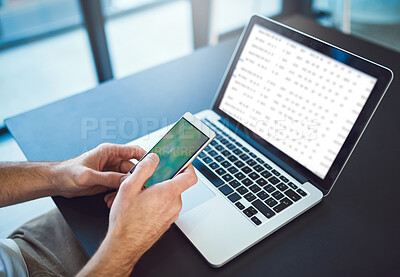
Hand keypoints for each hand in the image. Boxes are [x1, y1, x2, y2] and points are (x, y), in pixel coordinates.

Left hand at [54, 143, 145, 197]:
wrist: (57, 182)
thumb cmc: (68, 173)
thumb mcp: (87, 176)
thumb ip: (107, 178)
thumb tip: (125, 181)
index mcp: (109, 151)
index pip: (134, 151)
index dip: (145, 157)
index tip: (154, 166)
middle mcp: (112, 160)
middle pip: (132, 167)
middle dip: (134, 179)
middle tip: (136, 189)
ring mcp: (111, 171)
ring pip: (127, 179)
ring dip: (125, 189)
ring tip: (118, 198)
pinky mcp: (108, 180)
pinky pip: (120, 186)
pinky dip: (118, 194)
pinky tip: (111, 199)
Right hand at [77, 153, 197, 275]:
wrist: (124, 246)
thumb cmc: (126, 222)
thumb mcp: (129, 188)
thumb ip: (144, 169)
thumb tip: (154, 159)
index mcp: (168, 194)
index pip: (190, 176)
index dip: (187, 165)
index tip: (179, 161)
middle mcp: (174, 204)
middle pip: (176, 183)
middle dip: (162, 178)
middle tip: (146, 178)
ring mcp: (172, 214)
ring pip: (169, 194)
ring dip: (157, 190)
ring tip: (140, 194)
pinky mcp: (167, 221)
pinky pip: (166, 205)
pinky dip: (157, 201)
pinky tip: (141, 204)